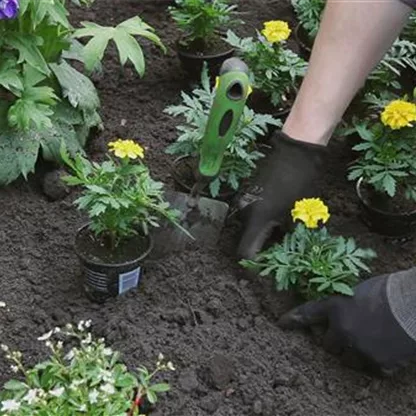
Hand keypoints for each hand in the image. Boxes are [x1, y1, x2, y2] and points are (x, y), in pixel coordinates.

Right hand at [237, 131, 325, 258]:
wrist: (295, 151)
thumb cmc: (301, 184)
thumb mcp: (300, 217)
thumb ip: (290, 239)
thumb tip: (286, 256)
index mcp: (256, 219)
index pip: (245, 253)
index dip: (253, 266)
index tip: (264, 272)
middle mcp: (244, 212)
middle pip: (247, 241)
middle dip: (262, 250)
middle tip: (281, 252)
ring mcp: (244, 201)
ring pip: (250, 228)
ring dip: (263, 235)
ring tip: (283, 233)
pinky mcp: (247, 192)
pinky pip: (251, 215)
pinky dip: (263, 221)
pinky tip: (279, 217)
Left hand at [278, 269, 415, 374]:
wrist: (414, 304)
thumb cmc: (390, 290)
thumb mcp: (358, 289)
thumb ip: (343, 303)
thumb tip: (339, 312)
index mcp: (335, 306)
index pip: (308, 313)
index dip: (293, 319)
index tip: (281, 324)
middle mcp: (342, 330)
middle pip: (327, 345)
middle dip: (335, 340)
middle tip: (349, 333)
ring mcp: (359, 349)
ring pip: (347, 360)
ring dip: (353, 353)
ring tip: (370, 341)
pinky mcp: (378, 364)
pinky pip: (370, 368)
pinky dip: (375, 361)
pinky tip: (385, 349)